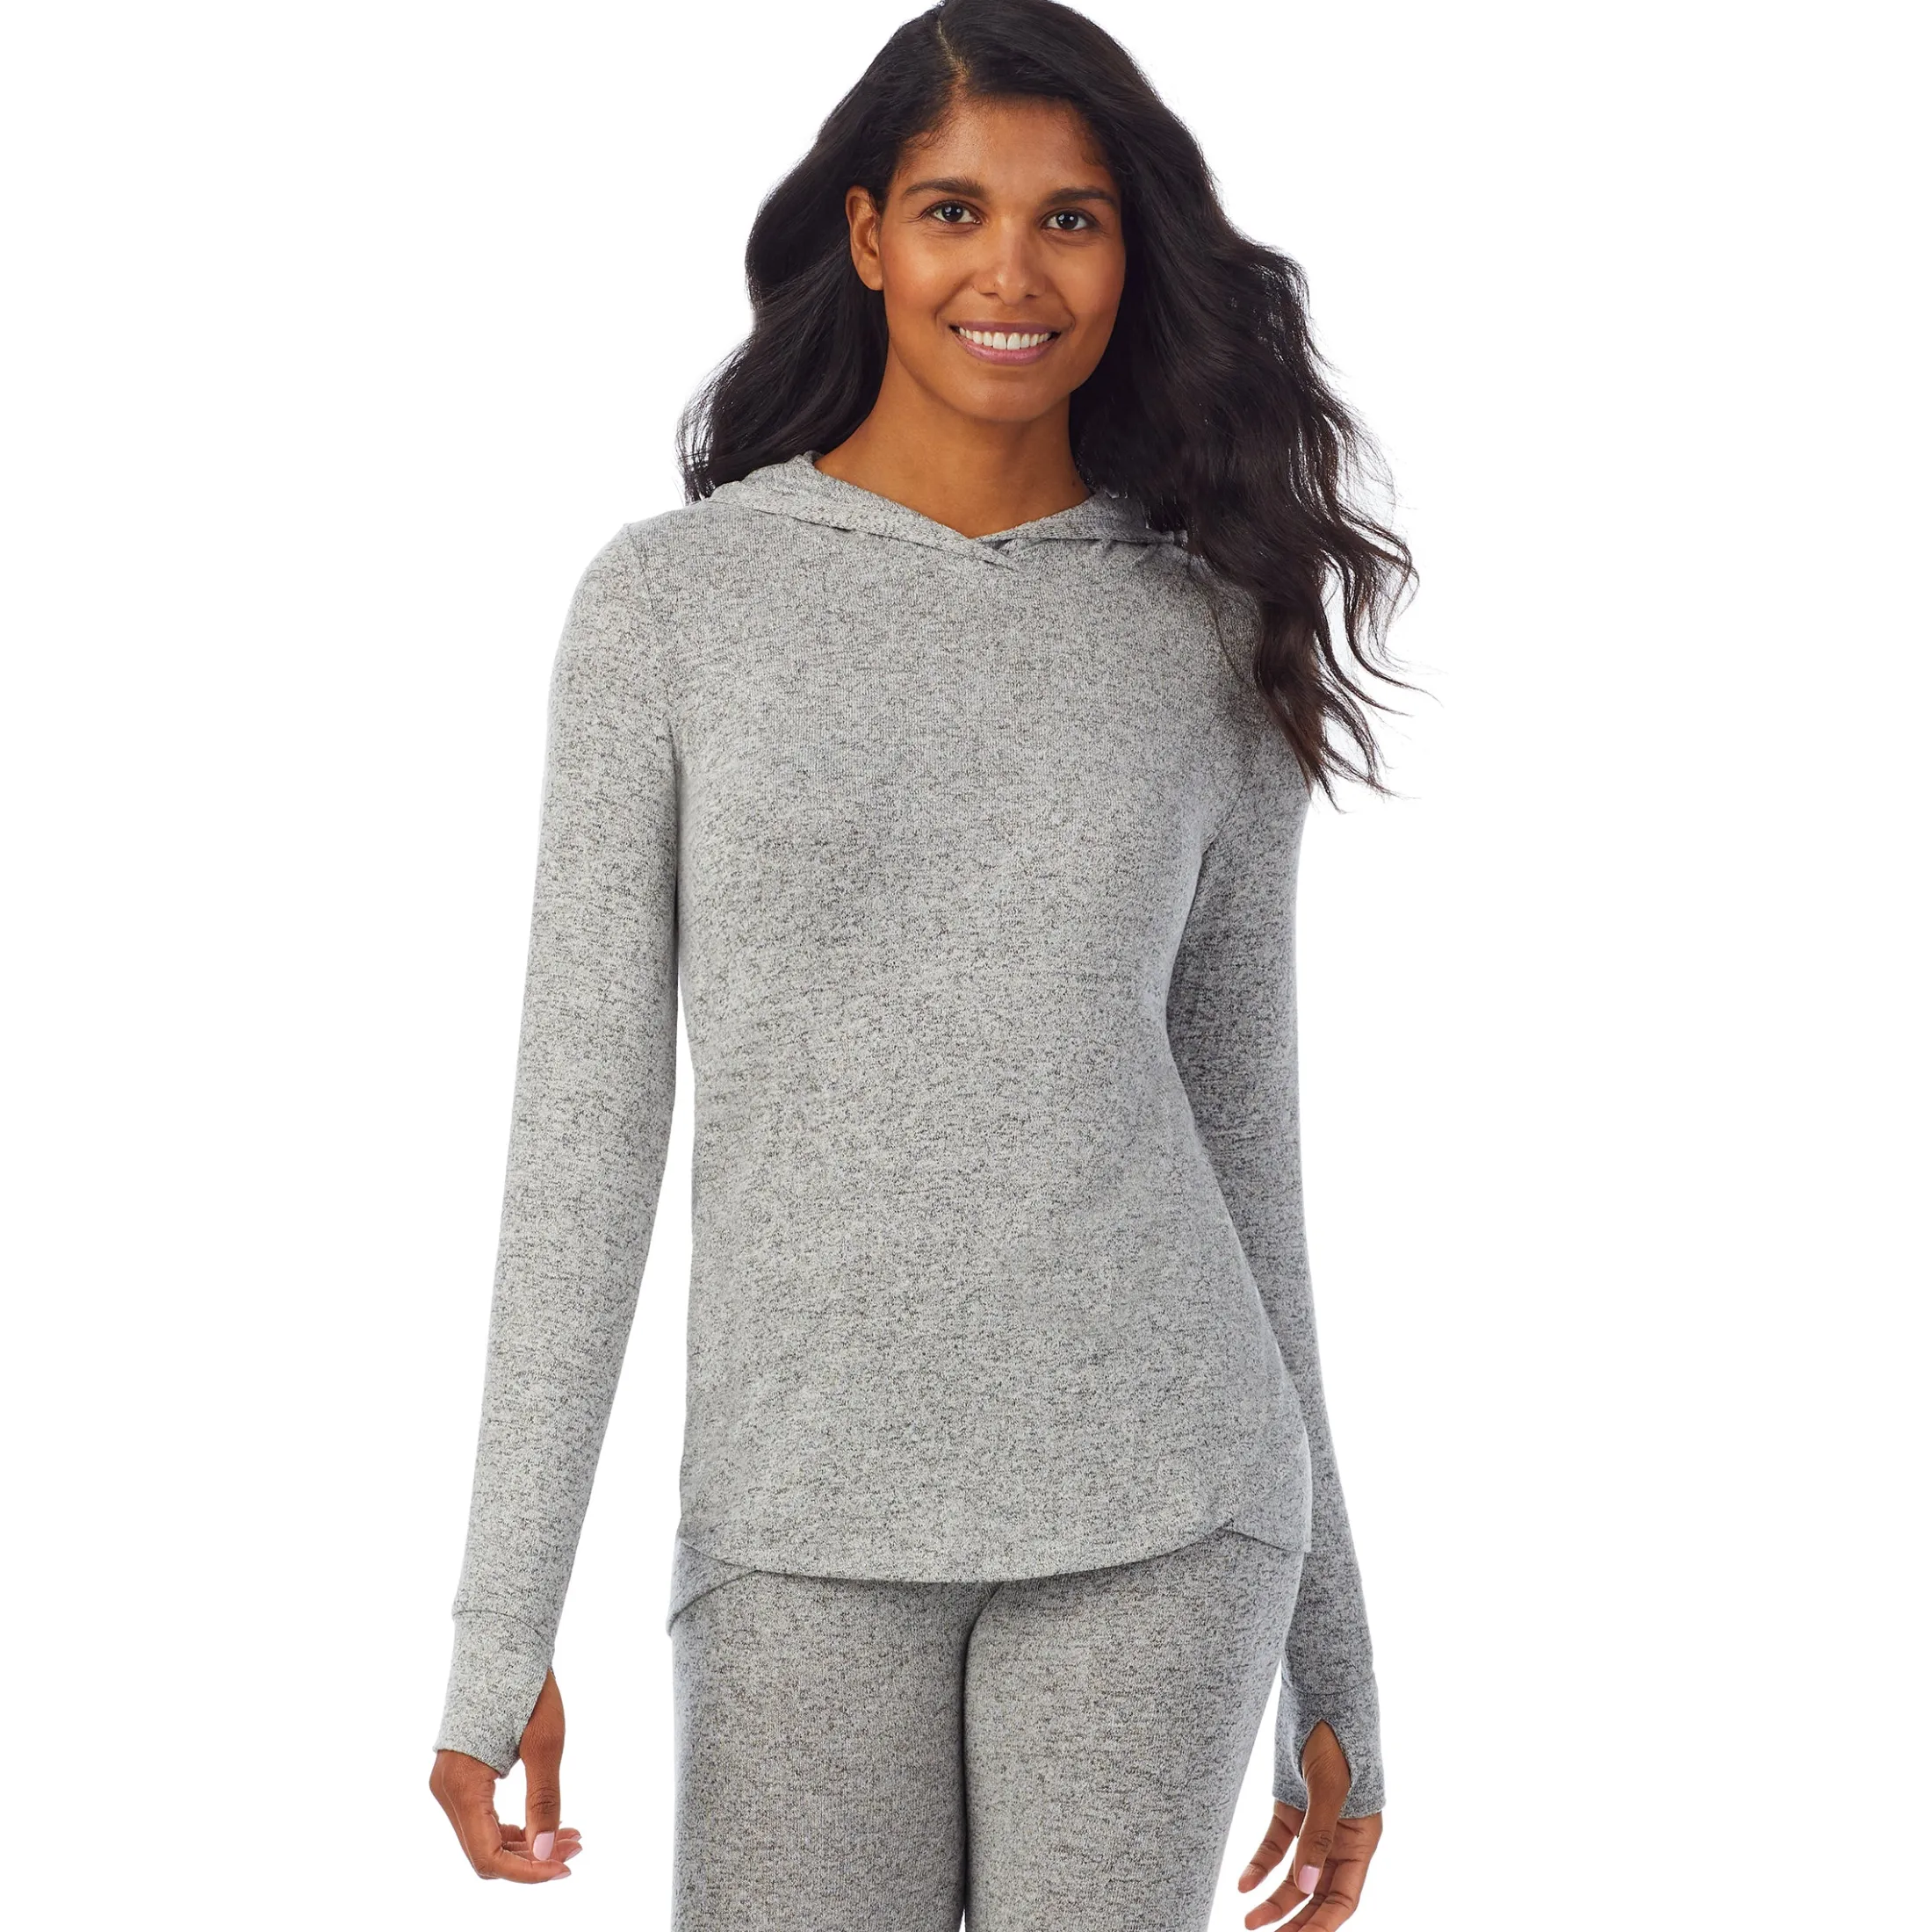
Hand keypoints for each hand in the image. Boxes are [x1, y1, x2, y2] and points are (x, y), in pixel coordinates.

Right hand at [428, 1668, 581, 1881]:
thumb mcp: (544, 1744)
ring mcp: (448, 1784)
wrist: (504, 1641)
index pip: (488, 1857)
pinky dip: (514, 1827)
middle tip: (576, 1847)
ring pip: (484, 1838)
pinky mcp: (459, 1776)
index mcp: (460, 1785)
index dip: (528, 1873)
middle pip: (485, 1853)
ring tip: (570, 1835)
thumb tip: (546, 1855)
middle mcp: (445, 1790)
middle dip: (532, 1859)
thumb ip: (543, 1802)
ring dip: (526, 1845)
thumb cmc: (525, 1686)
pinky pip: (482, 1818)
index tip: (566, 1868)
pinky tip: (547, 1822)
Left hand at [1236, 1718, 1382, 1926]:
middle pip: (1319, 1893)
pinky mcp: (1291, 1807)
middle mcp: (1341, 1837)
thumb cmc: (1335, 1735)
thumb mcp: (1329, 1786)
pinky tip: (1244, 1883)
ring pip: (1295, 1875)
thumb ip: (1319, 1836)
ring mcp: (1314, 1823)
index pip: (1345, 1896)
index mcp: (1363, 1838)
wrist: (1317, 1693)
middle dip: (1296, 1919)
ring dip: (1275, 1899)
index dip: (1324, 1924)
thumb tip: (1306, 1886)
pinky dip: (1261, 1864)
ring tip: (1250, 1921)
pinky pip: (1276, 1845)